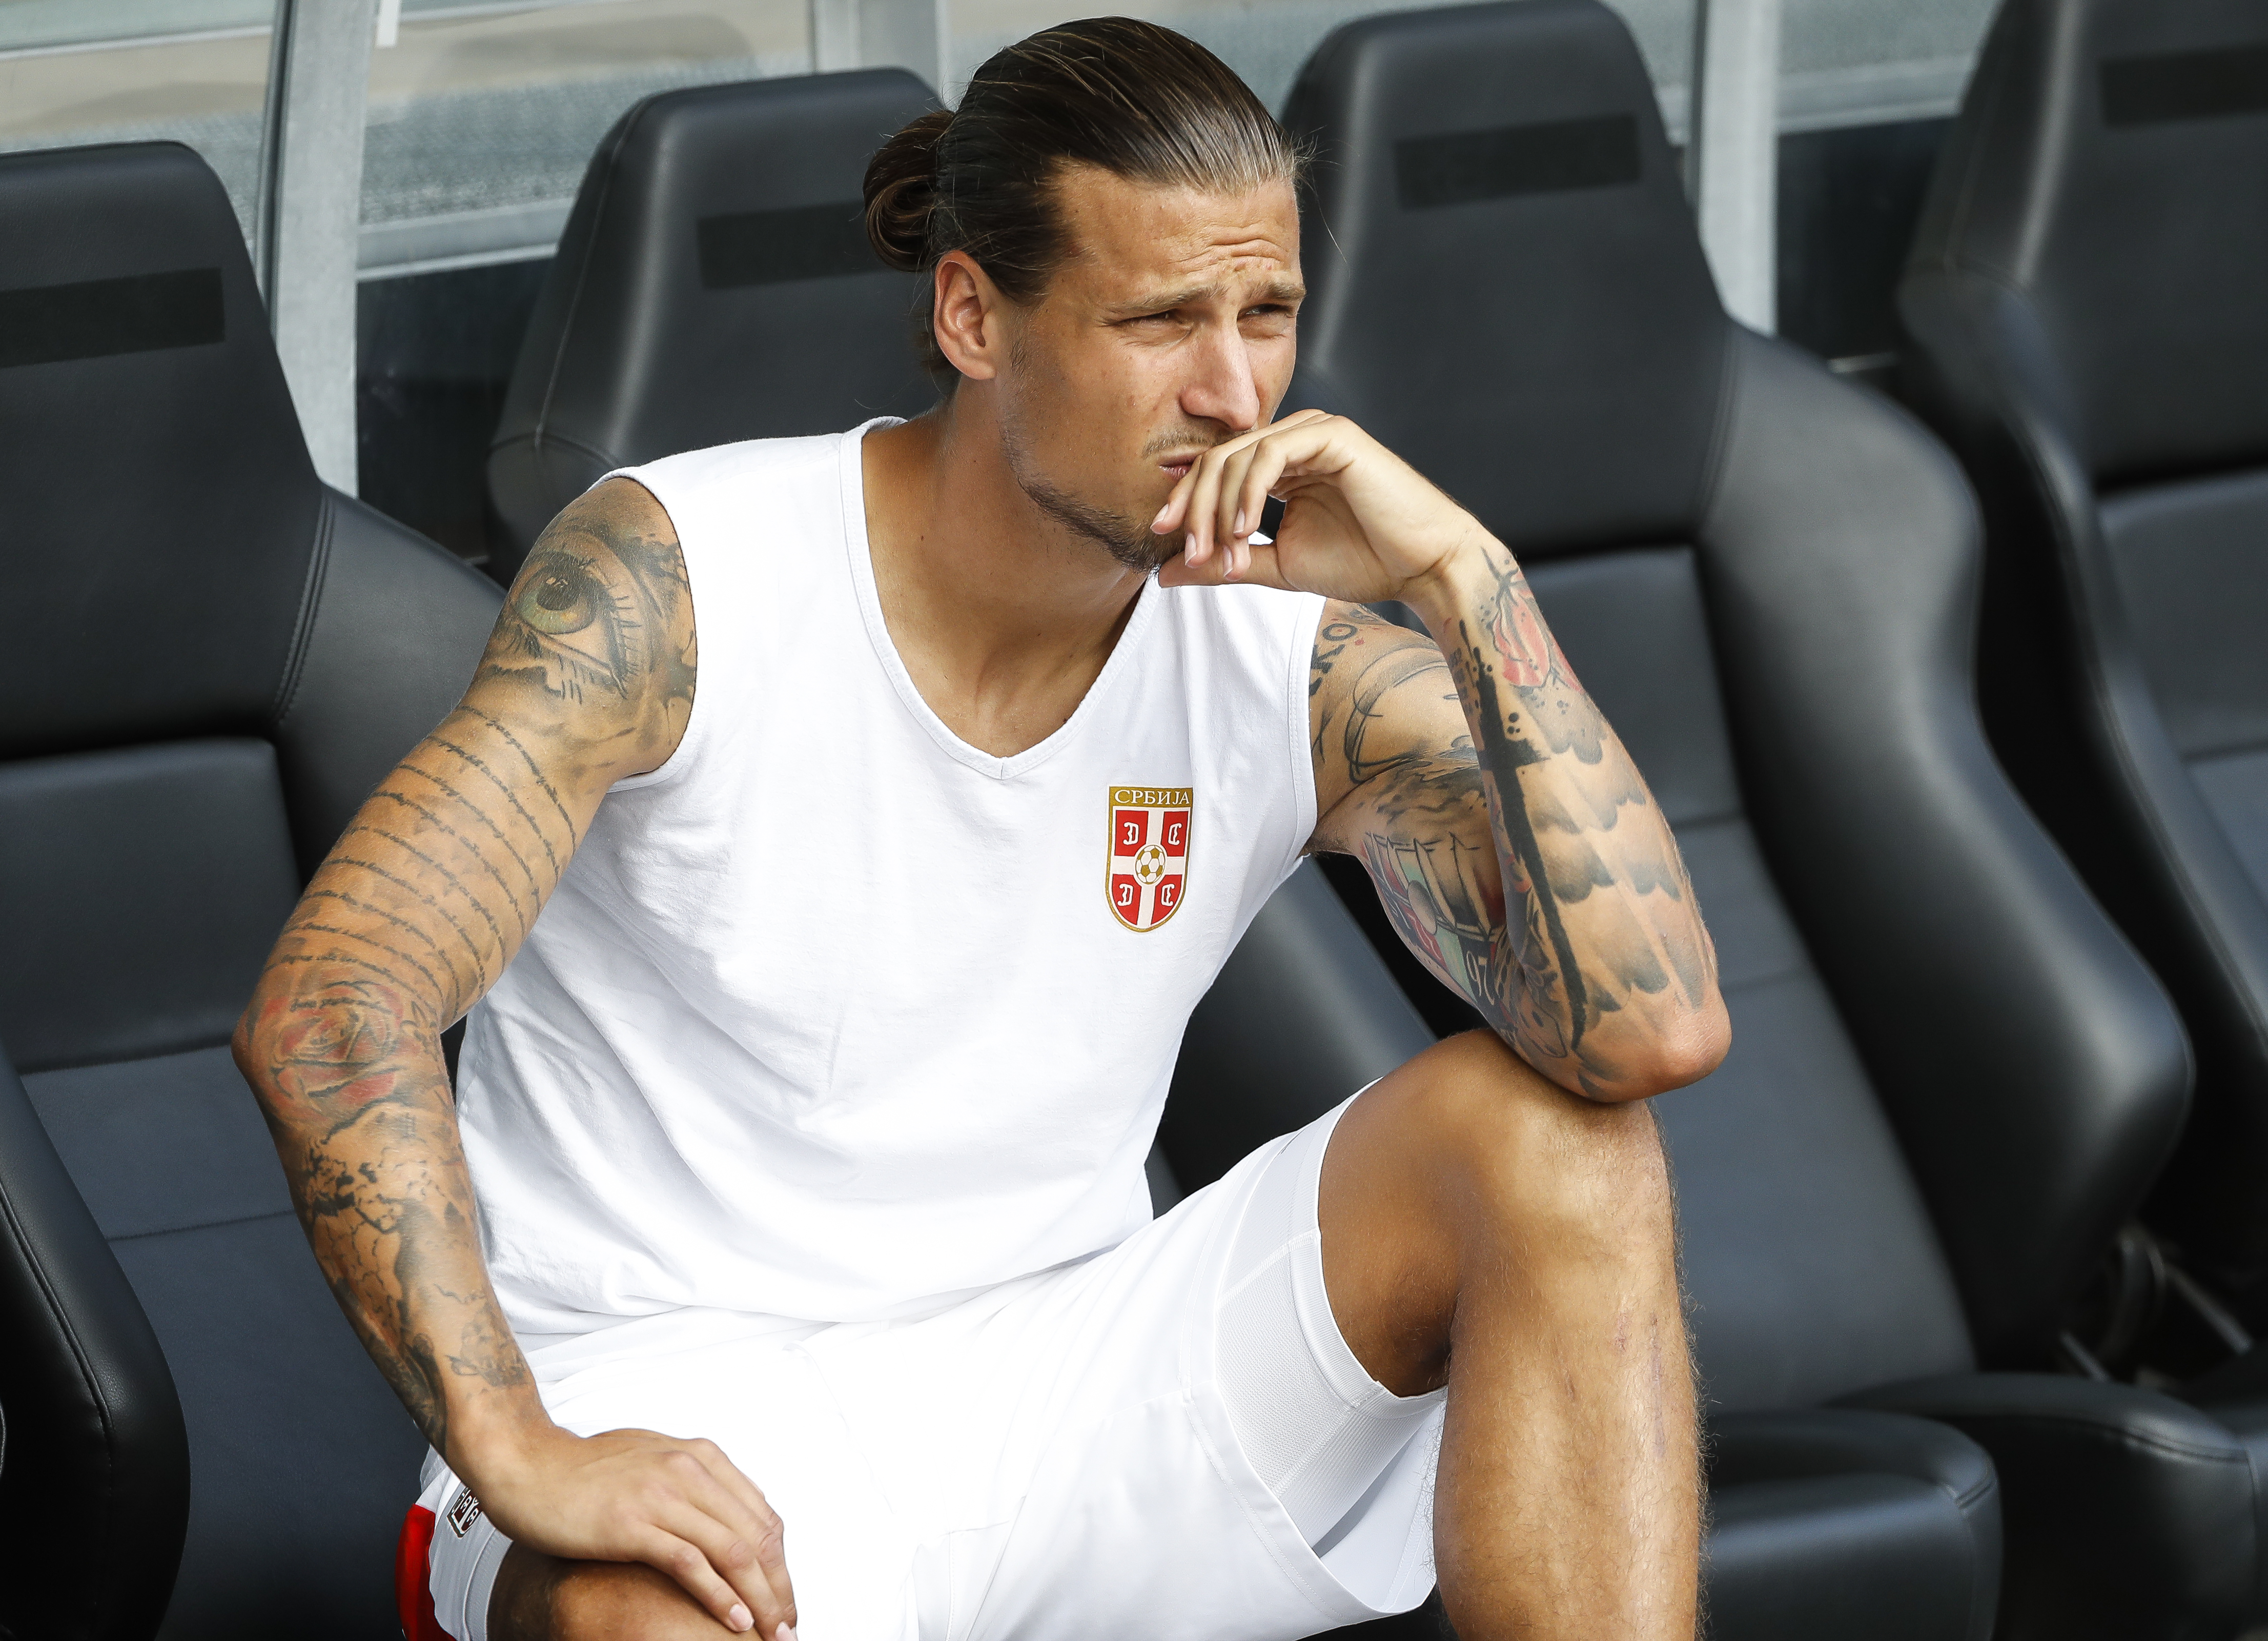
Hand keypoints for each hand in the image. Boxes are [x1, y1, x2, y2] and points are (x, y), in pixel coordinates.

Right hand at [471, 1422, 795, 1636]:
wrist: (526, 1464)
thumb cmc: (584, 1470)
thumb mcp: (654, 1461)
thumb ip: (692, 1482)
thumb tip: (725, 1515)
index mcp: (700, 1456)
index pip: (762, 1515)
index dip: (781, 1562)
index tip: (784, 1596)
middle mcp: (689, 1470)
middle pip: (758, 1535)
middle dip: (779, 1586)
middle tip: (787, 1624)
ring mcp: (662, 1496)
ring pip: (734, 1551)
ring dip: (760, 1597)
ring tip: (772, 1631)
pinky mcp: (633, 1524)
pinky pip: (691, 1564)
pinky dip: (720, 1596)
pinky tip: (735, 1621)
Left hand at [1151, 410, 1491, 606]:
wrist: (1422, 566)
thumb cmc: (1362, 563)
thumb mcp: (1277, 566)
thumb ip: (1225, 564)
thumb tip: (1163, 573)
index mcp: (1280, 465)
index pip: (1215, 471)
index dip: (1185, 503)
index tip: (1162, 540)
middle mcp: (1293, 441)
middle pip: (1217, 460)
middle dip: (1193, 508)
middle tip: (1187, 551)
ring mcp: (1312, 431)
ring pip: (1237, 456)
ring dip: (1218, 508)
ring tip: (1220, 552)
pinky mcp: (1332, 434)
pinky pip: (1269, 454)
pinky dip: (1248, 493)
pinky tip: (1244, 529)